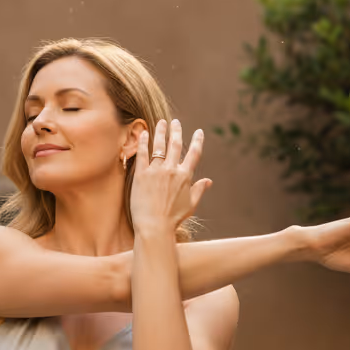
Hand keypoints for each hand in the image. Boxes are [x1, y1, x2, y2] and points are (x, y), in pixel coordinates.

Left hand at [130, 118, 209, 233]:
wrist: (154, 226)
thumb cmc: (173, 219)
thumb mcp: (190, 205)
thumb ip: (199, 190)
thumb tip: (208, 181)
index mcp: (185, 176)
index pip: (194, 153)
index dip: (197, 141)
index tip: (199, 131)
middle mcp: (171, 170)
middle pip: (176, 145)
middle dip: (177, 131)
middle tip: (176, 122)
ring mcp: (156, 171)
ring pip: (159, 145)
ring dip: (161, 131)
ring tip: (162, 122)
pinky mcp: (141, 175)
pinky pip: (142, 154)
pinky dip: (143, 142)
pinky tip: (143, 133)